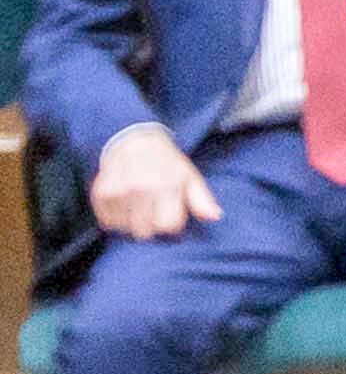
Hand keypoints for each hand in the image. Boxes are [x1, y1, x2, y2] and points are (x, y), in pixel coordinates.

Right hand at [85, 124, 201, 240]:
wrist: (134, 142)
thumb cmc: (167, 164)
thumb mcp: (190, 177)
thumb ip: (203, 200)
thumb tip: (215, 217)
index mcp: (167, 186)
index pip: (168, 226)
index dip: (170, 224)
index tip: (169, 213)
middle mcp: (142, 189)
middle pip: (145, 231)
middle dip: (151, 226)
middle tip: (152, 210)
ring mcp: (119, 191)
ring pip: (126, 229)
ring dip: (132, 223)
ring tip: (138, 205)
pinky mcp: (101, 193)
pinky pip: (108, 223)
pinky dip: (115, 219)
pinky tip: (124, 205)